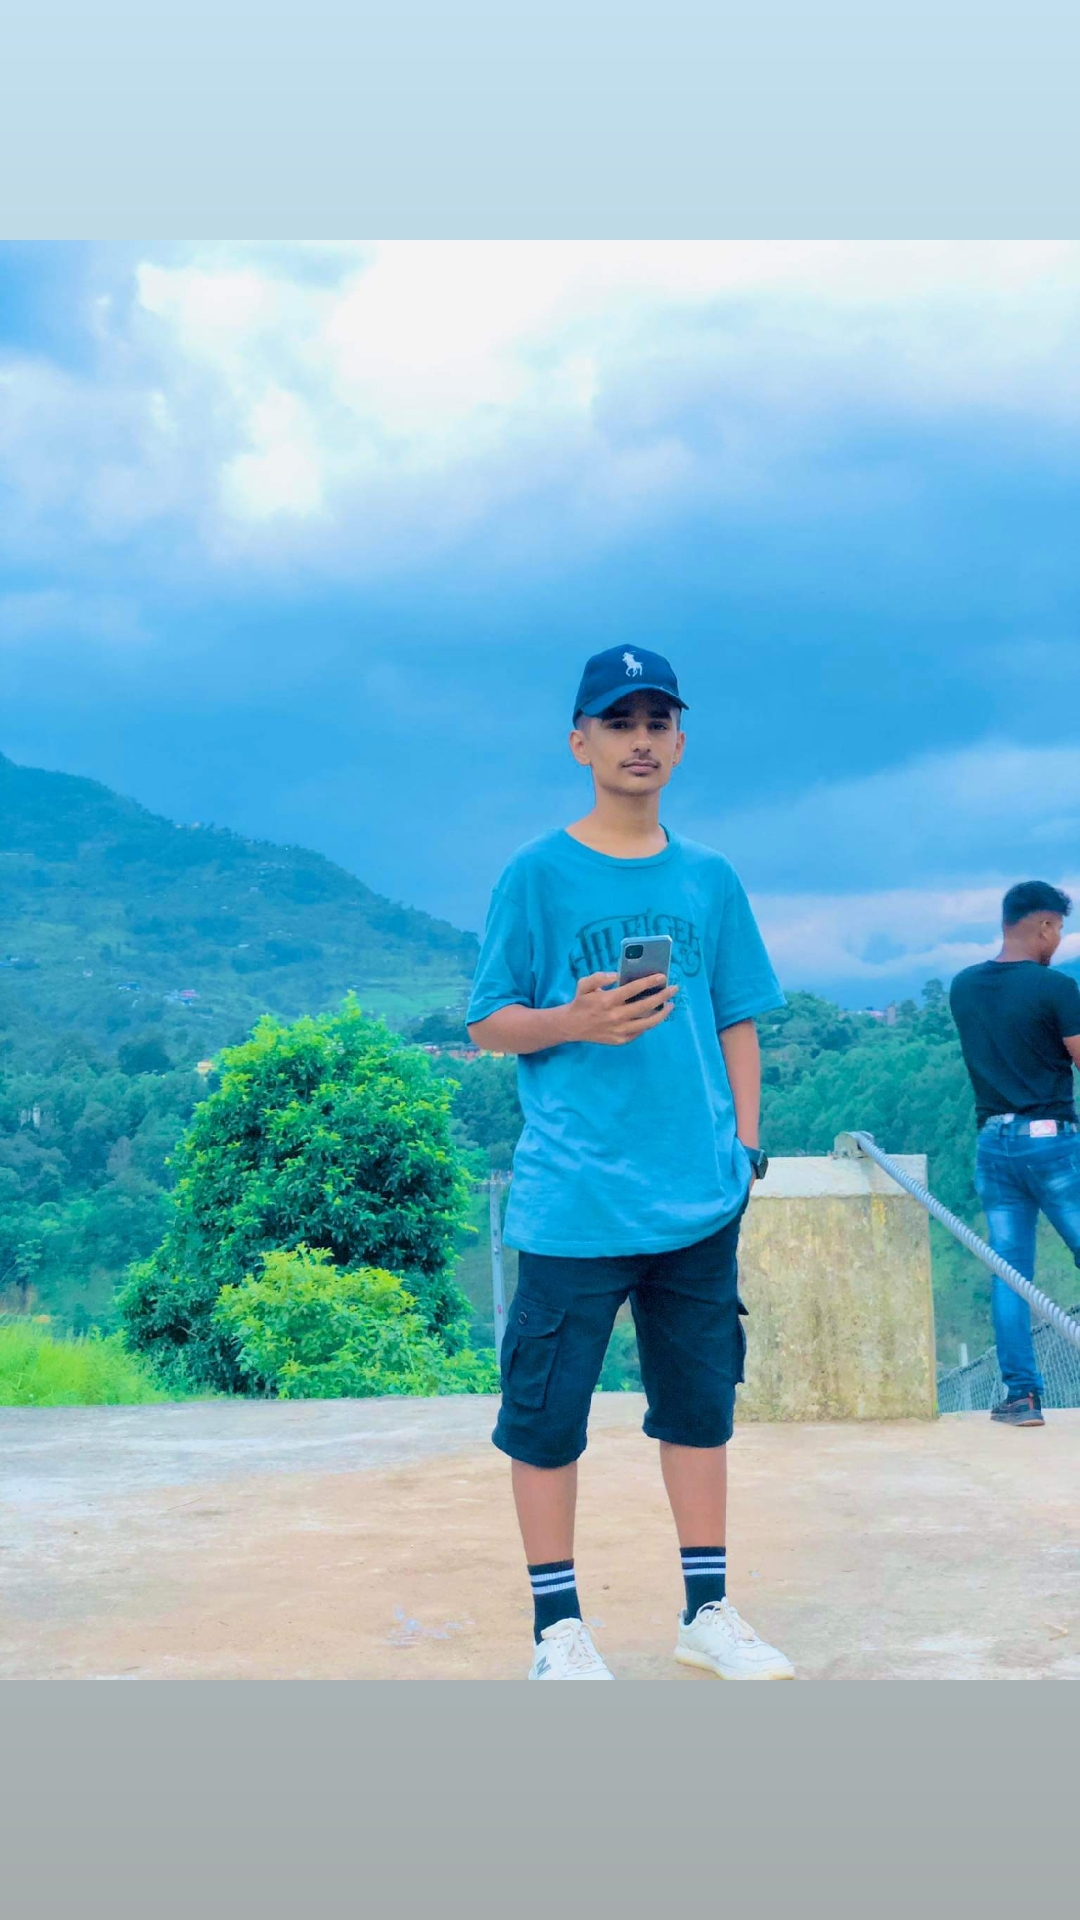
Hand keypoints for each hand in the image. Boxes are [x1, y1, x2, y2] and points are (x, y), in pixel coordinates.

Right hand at [563, 970, 677, 1046]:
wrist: (572, 1026)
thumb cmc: (581, 1002)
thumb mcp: (584, 984)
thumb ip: (599, 977)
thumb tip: (616, 976)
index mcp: (608, 1000)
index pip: (633, 989)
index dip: (649, 982)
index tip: (662, 976)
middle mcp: (616, 1016)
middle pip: (645, 1005)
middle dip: (662, 996)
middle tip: (673, 989)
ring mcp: (619, 1030)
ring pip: (647, 1022)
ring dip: (662, 1013)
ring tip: (670, 1005)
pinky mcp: (621, 1040)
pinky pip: (640, 1032)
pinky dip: (650, 1023)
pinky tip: (656, 1015)